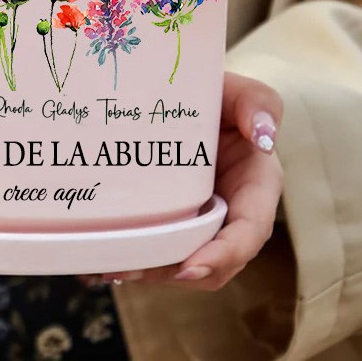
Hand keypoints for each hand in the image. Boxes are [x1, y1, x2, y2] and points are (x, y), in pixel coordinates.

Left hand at [84, 71, 283, 290]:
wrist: (183, 93)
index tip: (189, 269)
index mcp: (257, 185)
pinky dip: (132, 257)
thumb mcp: (237, 90)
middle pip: (211, 260)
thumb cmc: (216, 92)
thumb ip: (258, 102)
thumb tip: (264, 136)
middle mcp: (232, 211)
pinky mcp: (172, 218)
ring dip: (147, 269)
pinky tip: (97, 260)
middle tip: (129, 268)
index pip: (249, 231)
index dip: (223, 255)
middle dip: (172, 271)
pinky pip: (157, 247)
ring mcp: (200, 218)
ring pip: (181, 261)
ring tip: (105, 266)